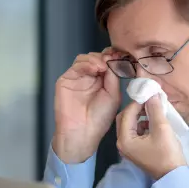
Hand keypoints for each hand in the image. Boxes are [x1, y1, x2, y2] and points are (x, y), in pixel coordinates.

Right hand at [53, 48, 121, 162]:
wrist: (82, 132)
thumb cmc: (99, 119)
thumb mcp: (113, 95)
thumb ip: (113, 77)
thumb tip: (113, 60)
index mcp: (102, 81)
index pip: (107, 62)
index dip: (114, 57)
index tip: (122, 55)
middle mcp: (90, 78)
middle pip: (97, 57)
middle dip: (106, 56)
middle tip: (113, 58)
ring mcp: (78, 78)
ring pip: (86, 58)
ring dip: (96, 58)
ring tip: (103, 65)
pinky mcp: (66, 80)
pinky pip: (76, 65)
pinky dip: (87, 63)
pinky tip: (96, 68)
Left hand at [116, 94, 185, 179]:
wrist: (173, 176)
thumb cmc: (167, 153)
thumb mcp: (162, 128)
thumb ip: (155, 109)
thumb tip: (152, 94)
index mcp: (124, 139)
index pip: (127, 113)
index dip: (138, 102)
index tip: (149, 94)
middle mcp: (122, 143)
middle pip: (124, 118)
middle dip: (136, 109)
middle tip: (150, 102)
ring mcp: (128, 148)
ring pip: (130, 125)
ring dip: (140, 116)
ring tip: (154, 110)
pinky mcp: (135, 150)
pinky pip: (135, 132)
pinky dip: (142, 124)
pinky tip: (154, 122)